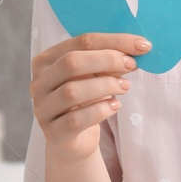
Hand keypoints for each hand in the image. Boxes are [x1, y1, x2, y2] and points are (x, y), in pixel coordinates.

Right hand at [30, 32, 150, 165]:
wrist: (74, 140)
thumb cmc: (85, 101)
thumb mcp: (95, 76)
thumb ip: (109, 61)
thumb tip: (136, 49)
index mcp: (46, 60)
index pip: (81, 42)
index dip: (114, 41)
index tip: (142, 45)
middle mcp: (39, 82)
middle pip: (72, 63)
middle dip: (108, 60)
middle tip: (132, 65)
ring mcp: (42, 108)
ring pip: (72, 91)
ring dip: (106, 85)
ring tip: (126, 87)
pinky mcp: (53, 132)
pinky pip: (76, 120)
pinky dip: (100, 110)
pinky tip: (115, 106)